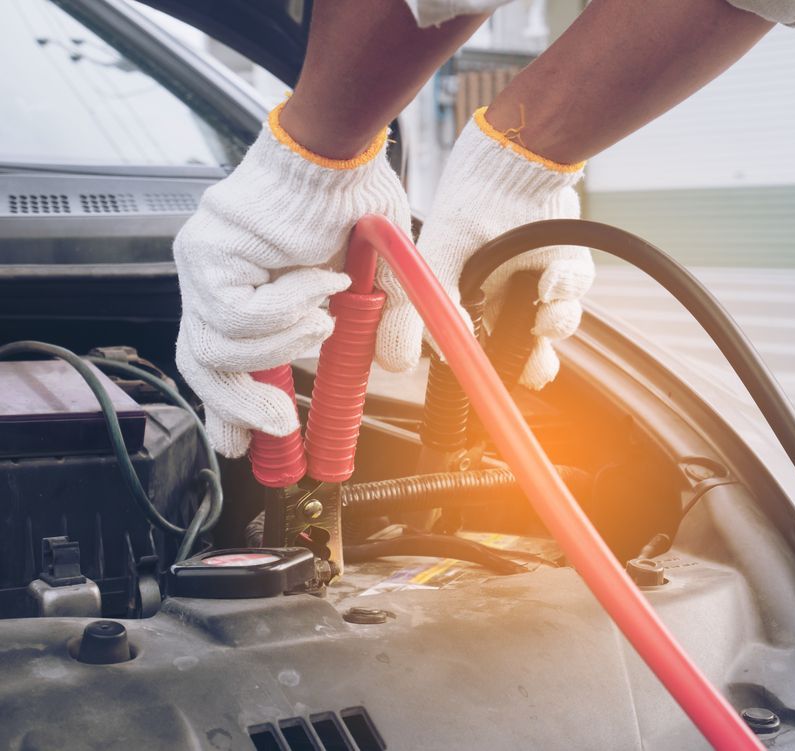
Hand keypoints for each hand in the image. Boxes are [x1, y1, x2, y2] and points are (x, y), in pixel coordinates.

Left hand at [174, 108, 408, 456]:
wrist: (338, 152)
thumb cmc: (352, 203)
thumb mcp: (380, 282)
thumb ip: (384, 325)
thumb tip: (397, 366)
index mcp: (247, 292)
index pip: (222, 362)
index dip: (230, 408)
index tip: (244, 444)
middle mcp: (216, 282)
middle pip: (203, 365)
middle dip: (243, 406)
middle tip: (285, 426)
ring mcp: (204, 267)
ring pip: (221, 347)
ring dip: (283, 344)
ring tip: (323, 317)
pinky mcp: (205, 252)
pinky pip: (236, 314)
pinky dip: (285, 309)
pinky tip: (317, 283)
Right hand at [375, 108, 592, 388]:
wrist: (507, 164)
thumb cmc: (466, 206)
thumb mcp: (436, 259)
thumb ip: (429, 309)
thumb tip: (428, 357)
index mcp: (471, 303)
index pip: (484, 352)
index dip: (493, 369)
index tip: (495, 376)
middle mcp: (506, 299)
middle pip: (528, 352)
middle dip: (536, 364)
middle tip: (535, 364)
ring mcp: (538, 284)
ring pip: (556, 325)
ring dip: (554, 323)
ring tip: (543, 310)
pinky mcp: (566, 267)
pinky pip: (574, 291)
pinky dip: (566, 288)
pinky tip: (551, 277)